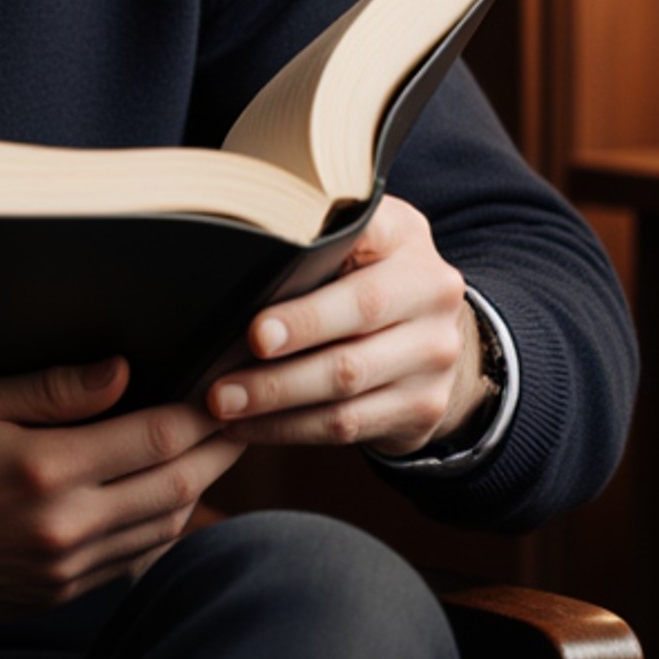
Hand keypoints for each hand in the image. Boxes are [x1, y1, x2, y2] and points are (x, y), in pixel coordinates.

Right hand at [0, 359, 245, 626]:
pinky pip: (132, 562)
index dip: (204, 411)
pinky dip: (161, 529)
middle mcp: (65, 526)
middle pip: (176, 487)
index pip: (154, 436)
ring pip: (163, 530)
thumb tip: (124, 372)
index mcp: (46, 469)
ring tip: (216, 453)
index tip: (231, 385)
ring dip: (198, 491)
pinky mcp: (57, 596)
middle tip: (247, 418)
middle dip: (219, 450)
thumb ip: (53, 388)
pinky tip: (167, 500)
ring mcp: (65, 569)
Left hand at [201, 195, 485, 456]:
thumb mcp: (354, 243)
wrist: (432, 339)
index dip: (316, 258)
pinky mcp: (425, 404)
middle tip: (231, 358)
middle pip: (359, 311)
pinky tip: (249, 426)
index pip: (365, 231)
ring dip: (277, 393)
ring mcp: (435, 352)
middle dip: (291, 336)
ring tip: (223, 402)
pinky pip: (348, 422)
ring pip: (348, 378)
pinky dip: (290, 427)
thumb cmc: (364, 279)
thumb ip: (312, 241)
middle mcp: (432, 291)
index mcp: (405, 236)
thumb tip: (231, 261)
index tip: (261, 313)